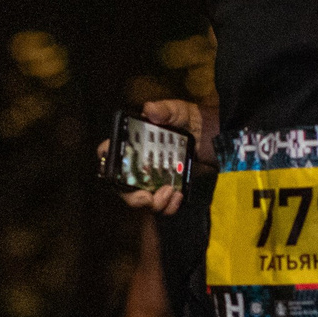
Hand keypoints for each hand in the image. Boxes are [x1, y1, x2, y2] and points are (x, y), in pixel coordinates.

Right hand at [98, 99, 217, 215]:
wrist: (211, 135)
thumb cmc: (188, 119)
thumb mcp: (177, 110)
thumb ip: (164, 110)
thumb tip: (149, 110)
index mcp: (133, 144)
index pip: (110, 153)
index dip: (106, 162)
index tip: (113, 170)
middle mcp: (137, 164)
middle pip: (123, 187)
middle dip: (132, 198)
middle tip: (146, 198)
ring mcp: (152, 179)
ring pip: (142, 201)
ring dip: (154, 204)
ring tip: (171, 193)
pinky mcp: (168, 189)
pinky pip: (162, 206)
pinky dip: (169, 206)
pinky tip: (179, 196)